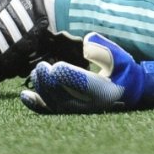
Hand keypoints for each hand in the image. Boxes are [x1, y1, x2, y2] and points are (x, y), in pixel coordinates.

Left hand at [20, 32, 153, 113]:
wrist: (128, 91)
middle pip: (64, 94)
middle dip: (50, 81)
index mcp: (105, 92)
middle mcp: (90, 105)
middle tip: (43, 66)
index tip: (58, 66)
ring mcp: (77, 110)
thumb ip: (105, 49)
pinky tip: (25, 95)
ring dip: (42, 88)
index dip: (67, 77)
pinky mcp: (68, 111)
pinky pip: (49, 110)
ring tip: (38, 72)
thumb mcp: (121, 59)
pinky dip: (36, 104)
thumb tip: (87, 41)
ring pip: (54, 102)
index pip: (82, 86)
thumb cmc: (124, 72)